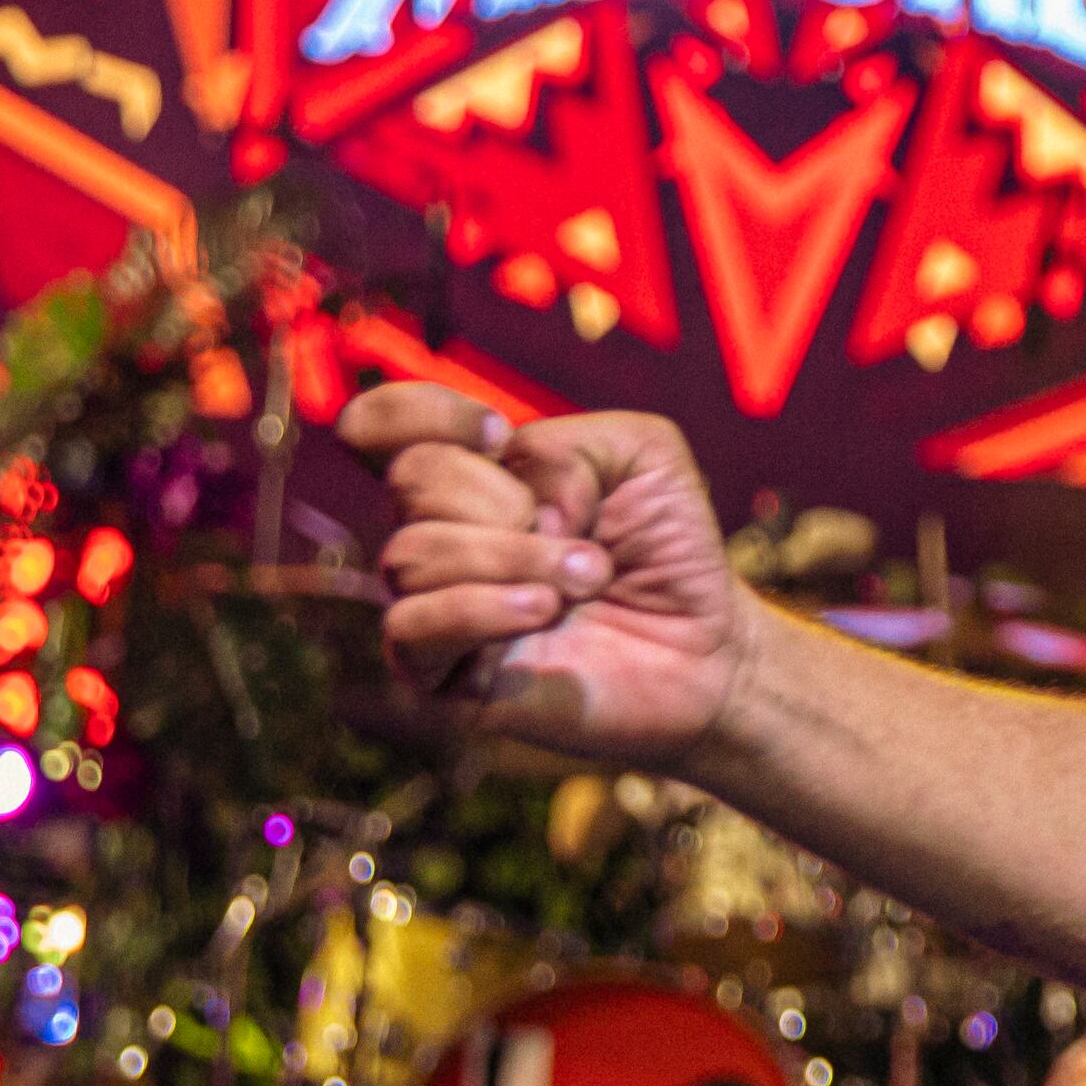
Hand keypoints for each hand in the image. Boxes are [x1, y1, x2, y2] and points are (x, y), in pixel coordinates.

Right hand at [342, 383, 756, 762]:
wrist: (707, 649)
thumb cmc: (669, 550)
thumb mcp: (642, 455)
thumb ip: (568, 444)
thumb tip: (518, 504)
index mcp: (471, 475)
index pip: (377, 424)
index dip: (421, 412)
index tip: (501, 435)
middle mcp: (438, 535)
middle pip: (410, 478)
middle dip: (503, 497)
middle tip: (577, 534)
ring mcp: (434, 603)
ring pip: (410, 553)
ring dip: (512, 557)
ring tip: (586, 579)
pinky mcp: (440, 673)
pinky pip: (411, 627)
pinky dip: (482, 608)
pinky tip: (545, 610)